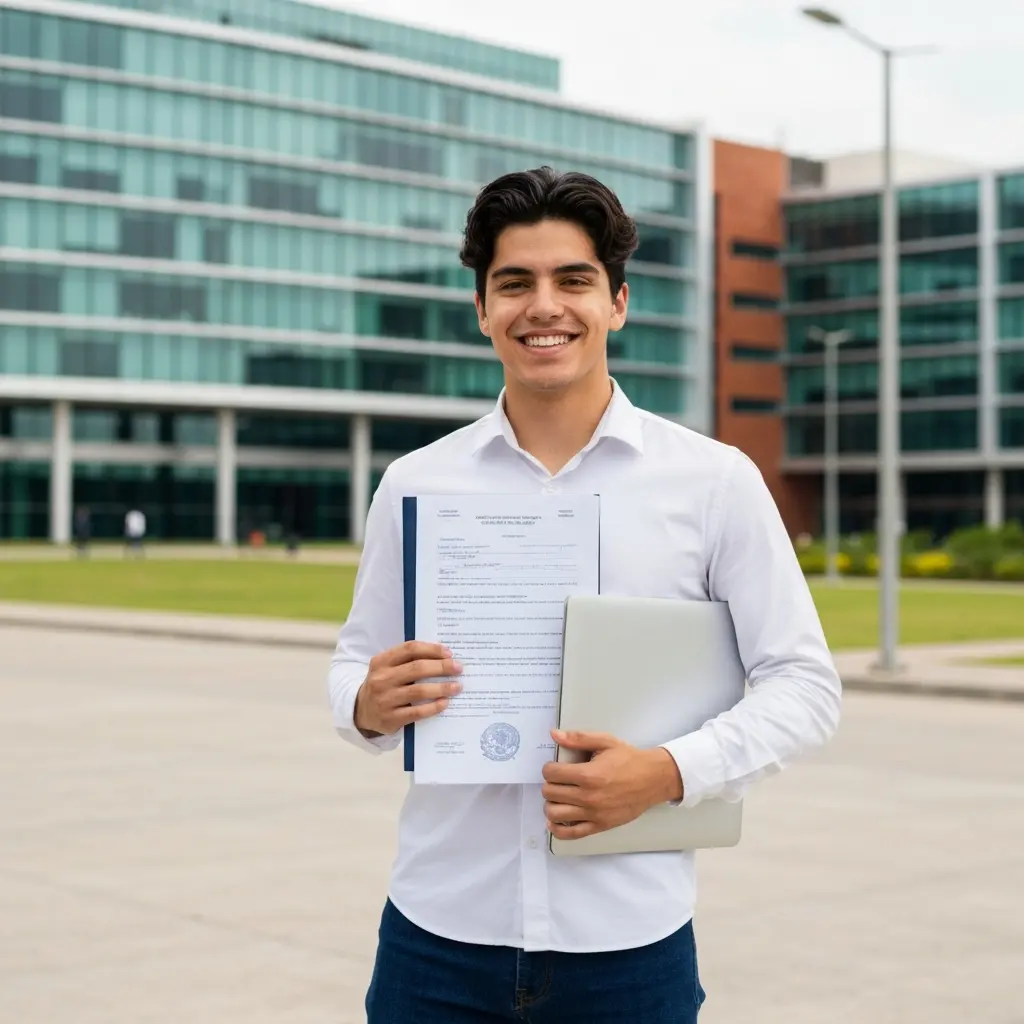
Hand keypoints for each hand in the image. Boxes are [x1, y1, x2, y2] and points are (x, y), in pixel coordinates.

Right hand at [353, 641, 462, 737]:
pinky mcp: (390, 719)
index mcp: (381, 661)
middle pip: (417, 668)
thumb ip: (408, 661)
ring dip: (441, 688)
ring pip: (418, 691)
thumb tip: (444, 657)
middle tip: (458, 668)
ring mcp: (385, 699)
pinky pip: (416, 712)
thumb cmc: (384, 685)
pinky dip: (433, 707)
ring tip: (457, 686)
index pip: (409, 649)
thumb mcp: (387, 668)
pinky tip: (445, 703)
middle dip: (441, 667)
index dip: (431, 649)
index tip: (449, 653)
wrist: (362, 711)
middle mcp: (381, 679)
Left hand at [541, 730, 683, 840]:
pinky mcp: (599, 825)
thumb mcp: (605, 742)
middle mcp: (588, 796)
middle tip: (558, 780)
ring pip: (554, 813)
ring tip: (558, 797)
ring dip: (551, 804)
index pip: (551, 774)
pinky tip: (555, 820)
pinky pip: (570, 833)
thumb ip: (578, 738)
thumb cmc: (629, 760)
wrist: (653, 779)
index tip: (555, 767)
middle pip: (550, 793)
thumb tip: (554, 734)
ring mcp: (593, 814)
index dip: (549, 768)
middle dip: (550, 784)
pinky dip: (557, 829)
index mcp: (588, 774)